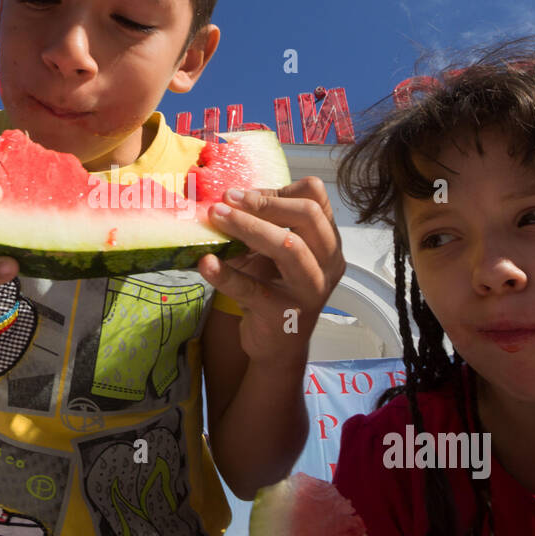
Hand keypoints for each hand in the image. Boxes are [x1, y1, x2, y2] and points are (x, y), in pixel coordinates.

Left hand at [197, 176, 345, 365]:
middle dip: (263, 202)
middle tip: (226, 200)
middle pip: (308, 215)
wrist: (277, 345)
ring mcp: (310, 290)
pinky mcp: (285, 315)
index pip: (316, 199)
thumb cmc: (274, 289)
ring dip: (248, 227)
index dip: (278, 190)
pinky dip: (226, 274)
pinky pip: (253, 289)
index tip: (243, 196)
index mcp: (328, 242)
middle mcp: (328, 264)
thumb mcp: (273, 254)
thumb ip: (261, 226)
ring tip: (216, 217)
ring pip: (288, 246)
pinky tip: (205, 262)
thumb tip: (224, 198)